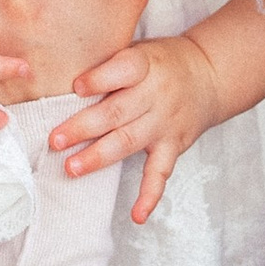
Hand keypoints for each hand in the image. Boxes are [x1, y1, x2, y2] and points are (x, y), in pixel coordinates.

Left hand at [47, 32, 223, 219]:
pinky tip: (137, 215)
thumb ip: (107, 62)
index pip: (124, 71)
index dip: (99, 79)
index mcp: (145, 66)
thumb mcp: (138, 50)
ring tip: (72, 168)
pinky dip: (150, 196)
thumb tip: (59, 76)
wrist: (209, 76)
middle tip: (56, 140)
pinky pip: (161, 173)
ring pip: (129, 142)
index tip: (75, 87)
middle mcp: (156, 95)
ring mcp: (165, 123)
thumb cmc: (160, 63)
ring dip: (99, 157)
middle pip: (117, 112)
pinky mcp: (173, 146)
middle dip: (84, 127)